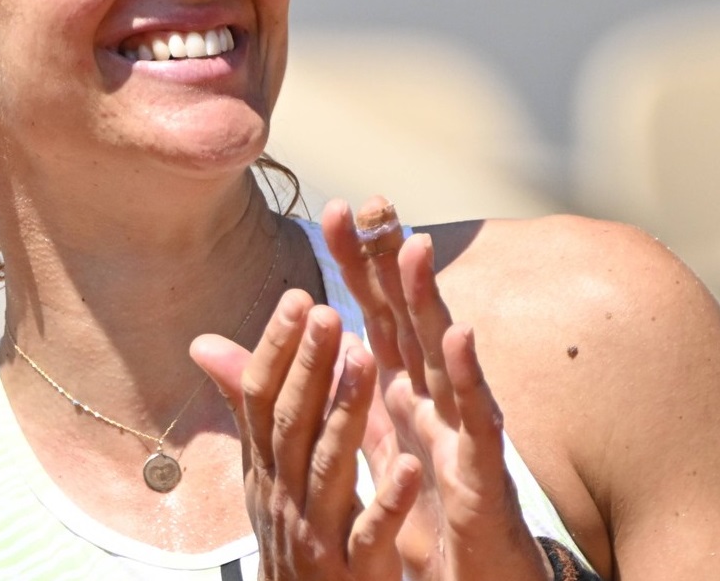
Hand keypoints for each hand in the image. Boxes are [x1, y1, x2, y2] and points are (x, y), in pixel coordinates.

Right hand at [193, 288, 421, 579]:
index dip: (275, 350)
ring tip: (368, 361)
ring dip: (345, 415)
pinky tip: (409, 466)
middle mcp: (283, 497)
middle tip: (329, 312)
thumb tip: (203, 343)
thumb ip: (248, 409)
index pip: (261, 401)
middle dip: (309, 367)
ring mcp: (316, 537)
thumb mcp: (264, 474)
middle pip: (291, 425)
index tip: (298, 297)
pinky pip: (370, 536)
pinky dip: (388, 501)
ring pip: (327, 470)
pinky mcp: (354, 575)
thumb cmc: (292, 537)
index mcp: (266, 469)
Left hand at [322, 198, 552, 580]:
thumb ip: (311, 395)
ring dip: (431, 300)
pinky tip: (460, 338)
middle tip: (373, 202)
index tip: (333, 210)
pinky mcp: (484, 470)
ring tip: (412, 246)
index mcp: (401, 393)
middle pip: (410, 318)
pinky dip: (469, 377)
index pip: (374, 316)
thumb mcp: (358, 449)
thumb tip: (235, 350)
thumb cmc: (421, 517)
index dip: (356, 266)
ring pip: (445, 355)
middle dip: (391, 261)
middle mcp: (435, 399)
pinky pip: (478, 418)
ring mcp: (463, 429)